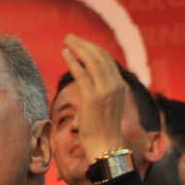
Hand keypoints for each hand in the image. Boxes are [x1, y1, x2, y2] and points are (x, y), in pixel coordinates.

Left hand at [61, 34, 126, 170]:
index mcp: (120, 85)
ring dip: (77, 47)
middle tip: (70, 37)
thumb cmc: (103, 129)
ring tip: (66, 41)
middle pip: (99, 56)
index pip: (107, 59)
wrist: (105, 146)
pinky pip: (81, 74)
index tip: (80, 43)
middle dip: (83, 43)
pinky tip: (64, 53)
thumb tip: (91, 80)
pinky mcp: (92, 98)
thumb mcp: (106, 106)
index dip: (92, 48)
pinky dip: (72, 61)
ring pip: (91, 61)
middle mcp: (115, 85)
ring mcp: (105, 91)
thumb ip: (103, 91)